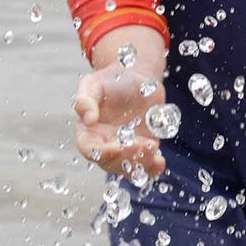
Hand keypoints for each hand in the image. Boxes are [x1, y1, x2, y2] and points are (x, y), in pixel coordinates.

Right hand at [73, 64, 167, 179]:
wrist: (136, 77)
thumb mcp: (93, 83)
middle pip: (110, 162)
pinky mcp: (142, 148)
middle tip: (141, 145)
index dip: (101, 152)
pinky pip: (146, 166)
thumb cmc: (111, 80)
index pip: (89, 149)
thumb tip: (88, 120)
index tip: (116, 146)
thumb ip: (85, 99)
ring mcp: (124, 149)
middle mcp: (104, 144)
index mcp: (88, 131)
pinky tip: (160, 161)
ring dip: (140, 163)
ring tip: (152, 146)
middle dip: (126, 157)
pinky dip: (153, 168)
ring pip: (128, 168)